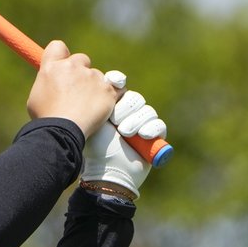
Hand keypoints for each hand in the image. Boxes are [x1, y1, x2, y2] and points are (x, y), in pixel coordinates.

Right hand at [26, 40, 121, 136]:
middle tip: (78, 91)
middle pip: (82, 59)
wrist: (61, 132)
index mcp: (52, 66)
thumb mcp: (36, 96)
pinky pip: (117, 88)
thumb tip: (54, 82)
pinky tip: (105, 105)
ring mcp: (92, 77)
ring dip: (95, 87)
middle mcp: (72, 67)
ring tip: (87, 107)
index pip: (58, 46)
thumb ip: (48, 82)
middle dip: (81, 72)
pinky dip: (113, 95)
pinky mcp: (108, 90)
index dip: (62, 56)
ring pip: (98, 76)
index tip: (64, 65)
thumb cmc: (46, 118)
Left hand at [80, 71, 166, 199]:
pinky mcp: (153, 137)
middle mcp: (125, 112)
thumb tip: (90, 75)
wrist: (106, 171)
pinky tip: (142, 134)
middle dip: (125, 108)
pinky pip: (159, 124)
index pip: (117, 84)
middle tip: (115, 122)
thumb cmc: (94, 146)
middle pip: (133, 97)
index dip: (117, 81)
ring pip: (147, 110)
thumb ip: (89, 99)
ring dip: (136, 120)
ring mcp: (140, 124)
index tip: (116, 82)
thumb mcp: (89, 119)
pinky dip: (152, 128)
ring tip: (125, 132)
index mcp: (108, 105)